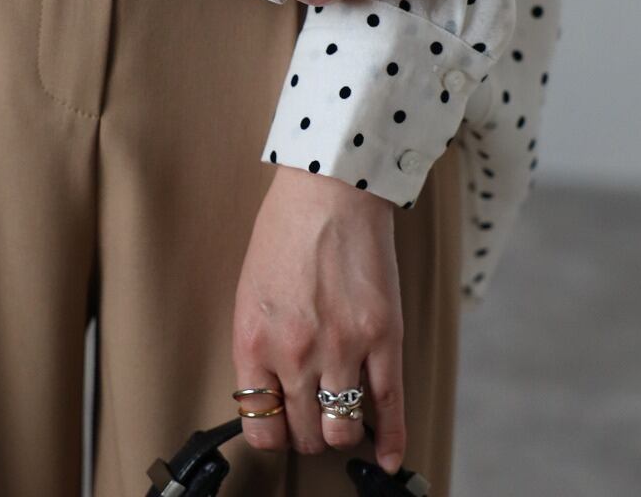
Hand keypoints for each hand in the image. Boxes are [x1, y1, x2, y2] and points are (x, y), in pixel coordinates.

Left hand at [232, 164, 405, 475]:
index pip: (260, 423)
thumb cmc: (287, 228)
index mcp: (254, 340)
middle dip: (308, 431)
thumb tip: (271, 387)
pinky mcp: (383, 336)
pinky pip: (388, 406)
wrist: (329, 188)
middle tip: (314, 418)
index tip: (281, 426)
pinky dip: (389, 438)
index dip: (272, 432)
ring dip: (341, 431)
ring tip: (342, 418)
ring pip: (341, 429)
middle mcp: (295, 353)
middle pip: (303, 432)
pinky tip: (386, 453)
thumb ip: (260, 342)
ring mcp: (341, 347)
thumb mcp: (251, 290)